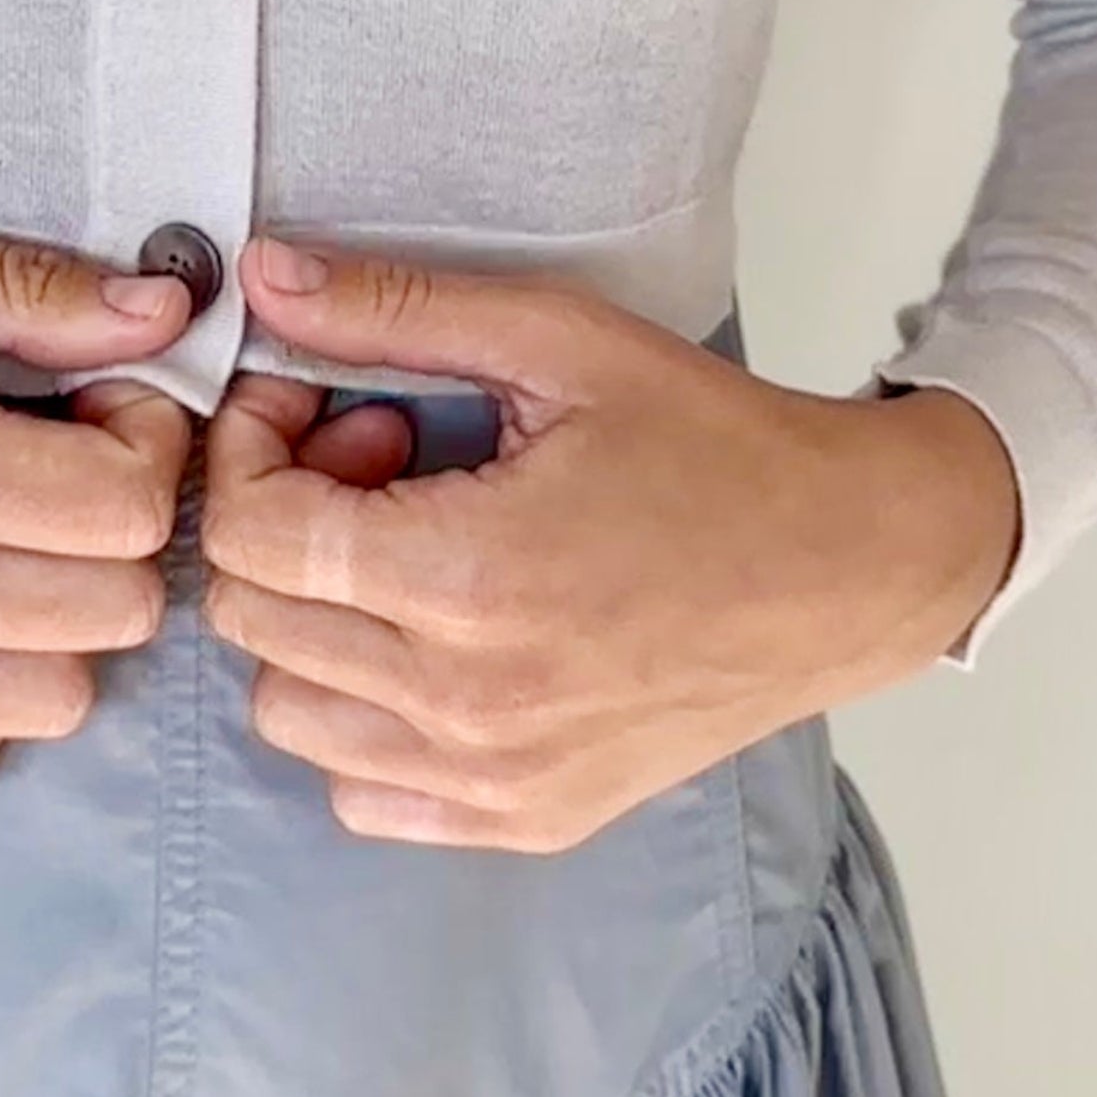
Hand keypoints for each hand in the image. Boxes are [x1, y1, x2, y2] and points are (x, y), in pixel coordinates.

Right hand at [0, 204, 195, 809]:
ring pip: (56, 702)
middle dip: (117, 525)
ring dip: (61, 619)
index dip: (144, 441)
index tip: (96, 399)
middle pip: (114, 612)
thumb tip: (167, 310)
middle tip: (57, 456)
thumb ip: (22, 288)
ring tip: (1, 535)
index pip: (125, 512)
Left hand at [185, 234, 1020, 850]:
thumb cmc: (713, 444)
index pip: (247, 536)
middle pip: (252, 620)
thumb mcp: (556, 340)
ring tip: (410, 541)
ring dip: (313, 614)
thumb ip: (394, 309)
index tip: (317, 398)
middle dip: (285, 514)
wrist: (849, 566)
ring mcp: (495, 778)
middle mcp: (467, 702)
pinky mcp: (526, 819)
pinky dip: (363, 711)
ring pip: (289, 712)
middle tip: (381, 453)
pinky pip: (362, 789)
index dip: (253, 446)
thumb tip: (264, 277)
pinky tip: (432, 630)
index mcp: (467, 579)